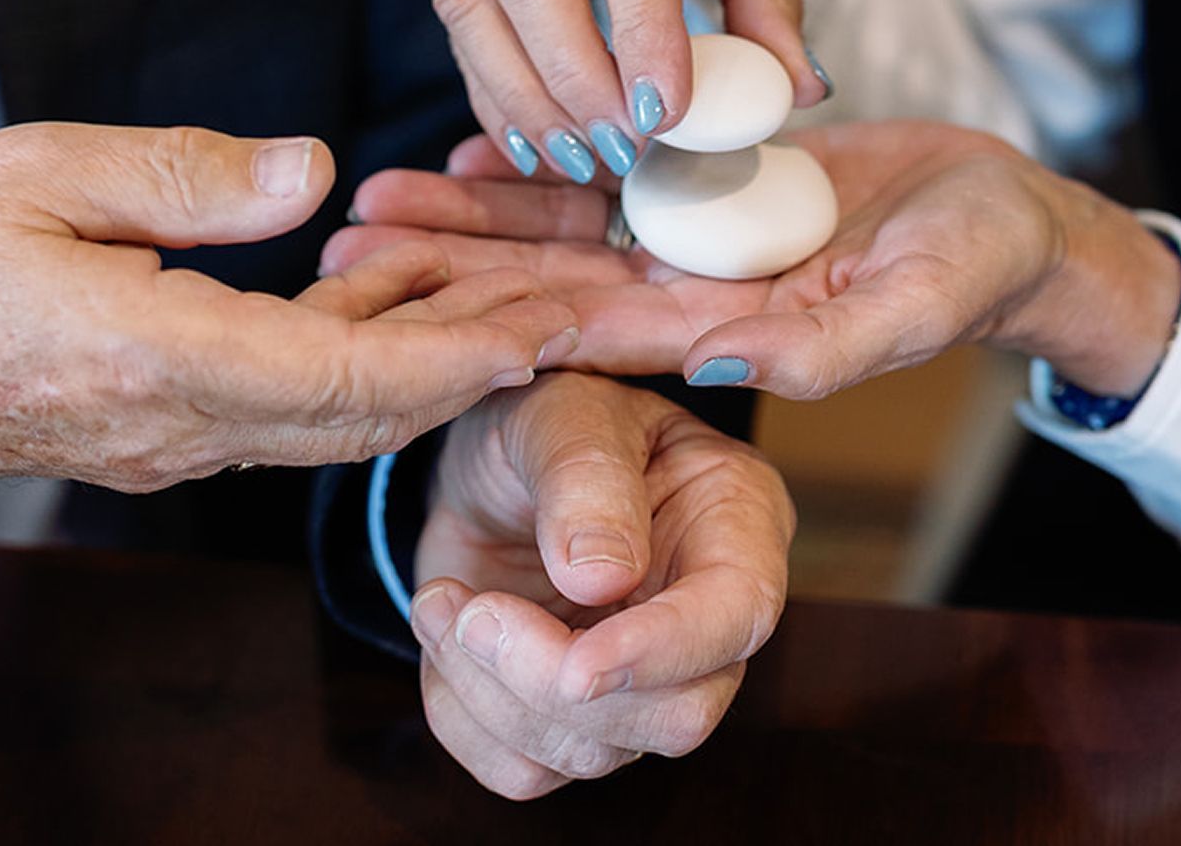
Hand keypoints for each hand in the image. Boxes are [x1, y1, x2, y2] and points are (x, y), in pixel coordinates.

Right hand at [0, 123, 577, 491]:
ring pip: (336, 422)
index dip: (455, 358)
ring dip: (432, 372)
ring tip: (522, 311)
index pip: (343, 381)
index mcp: (154, 360)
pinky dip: (361, 369)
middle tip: (576, 320)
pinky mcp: (164, 434)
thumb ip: (185, 179)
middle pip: (365, 417)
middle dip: (478, 369)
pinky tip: (406, 310)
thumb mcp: (38, 174)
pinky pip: (287, 412)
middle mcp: (181, 426)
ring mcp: (173, 443)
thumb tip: (313, 174)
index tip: (546, 329)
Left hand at [325, 122, 1180, 398]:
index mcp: (727, 334)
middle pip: (546, 289)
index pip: (590, 336)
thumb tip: (716, 362)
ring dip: (467, 222)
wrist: (1005, 215)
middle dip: (445, 276)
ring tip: (372, 204)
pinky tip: (464, 152)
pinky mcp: (705, 192)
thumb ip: (826, 344)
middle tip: (341, 260)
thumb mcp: (919, 303)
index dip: (491, 324)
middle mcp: (692, 296)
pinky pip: (607, 181)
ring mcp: (693, 244)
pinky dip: (539, 168)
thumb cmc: (979, 264)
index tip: (398, 315)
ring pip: (559, 233)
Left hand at [409, 372, 793, 798]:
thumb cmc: (546, 415)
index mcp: (737, 524)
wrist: (485, 456)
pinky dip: (463, 716)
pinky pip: (524, 768)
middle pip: (675, 716)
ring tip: (443, 601)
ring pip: (591, 752)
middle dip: (552, 682)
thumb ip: (586, 480)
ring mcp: (643, 678)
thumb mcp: (563, 413)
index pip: (737, 618)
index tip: (577, 662)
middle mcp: (705, 617)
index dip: (663, 652)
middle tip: (470, 611)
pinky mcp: (572, 716)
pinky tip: (445, 634)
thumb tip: (601, 580)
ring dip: (490, 690)